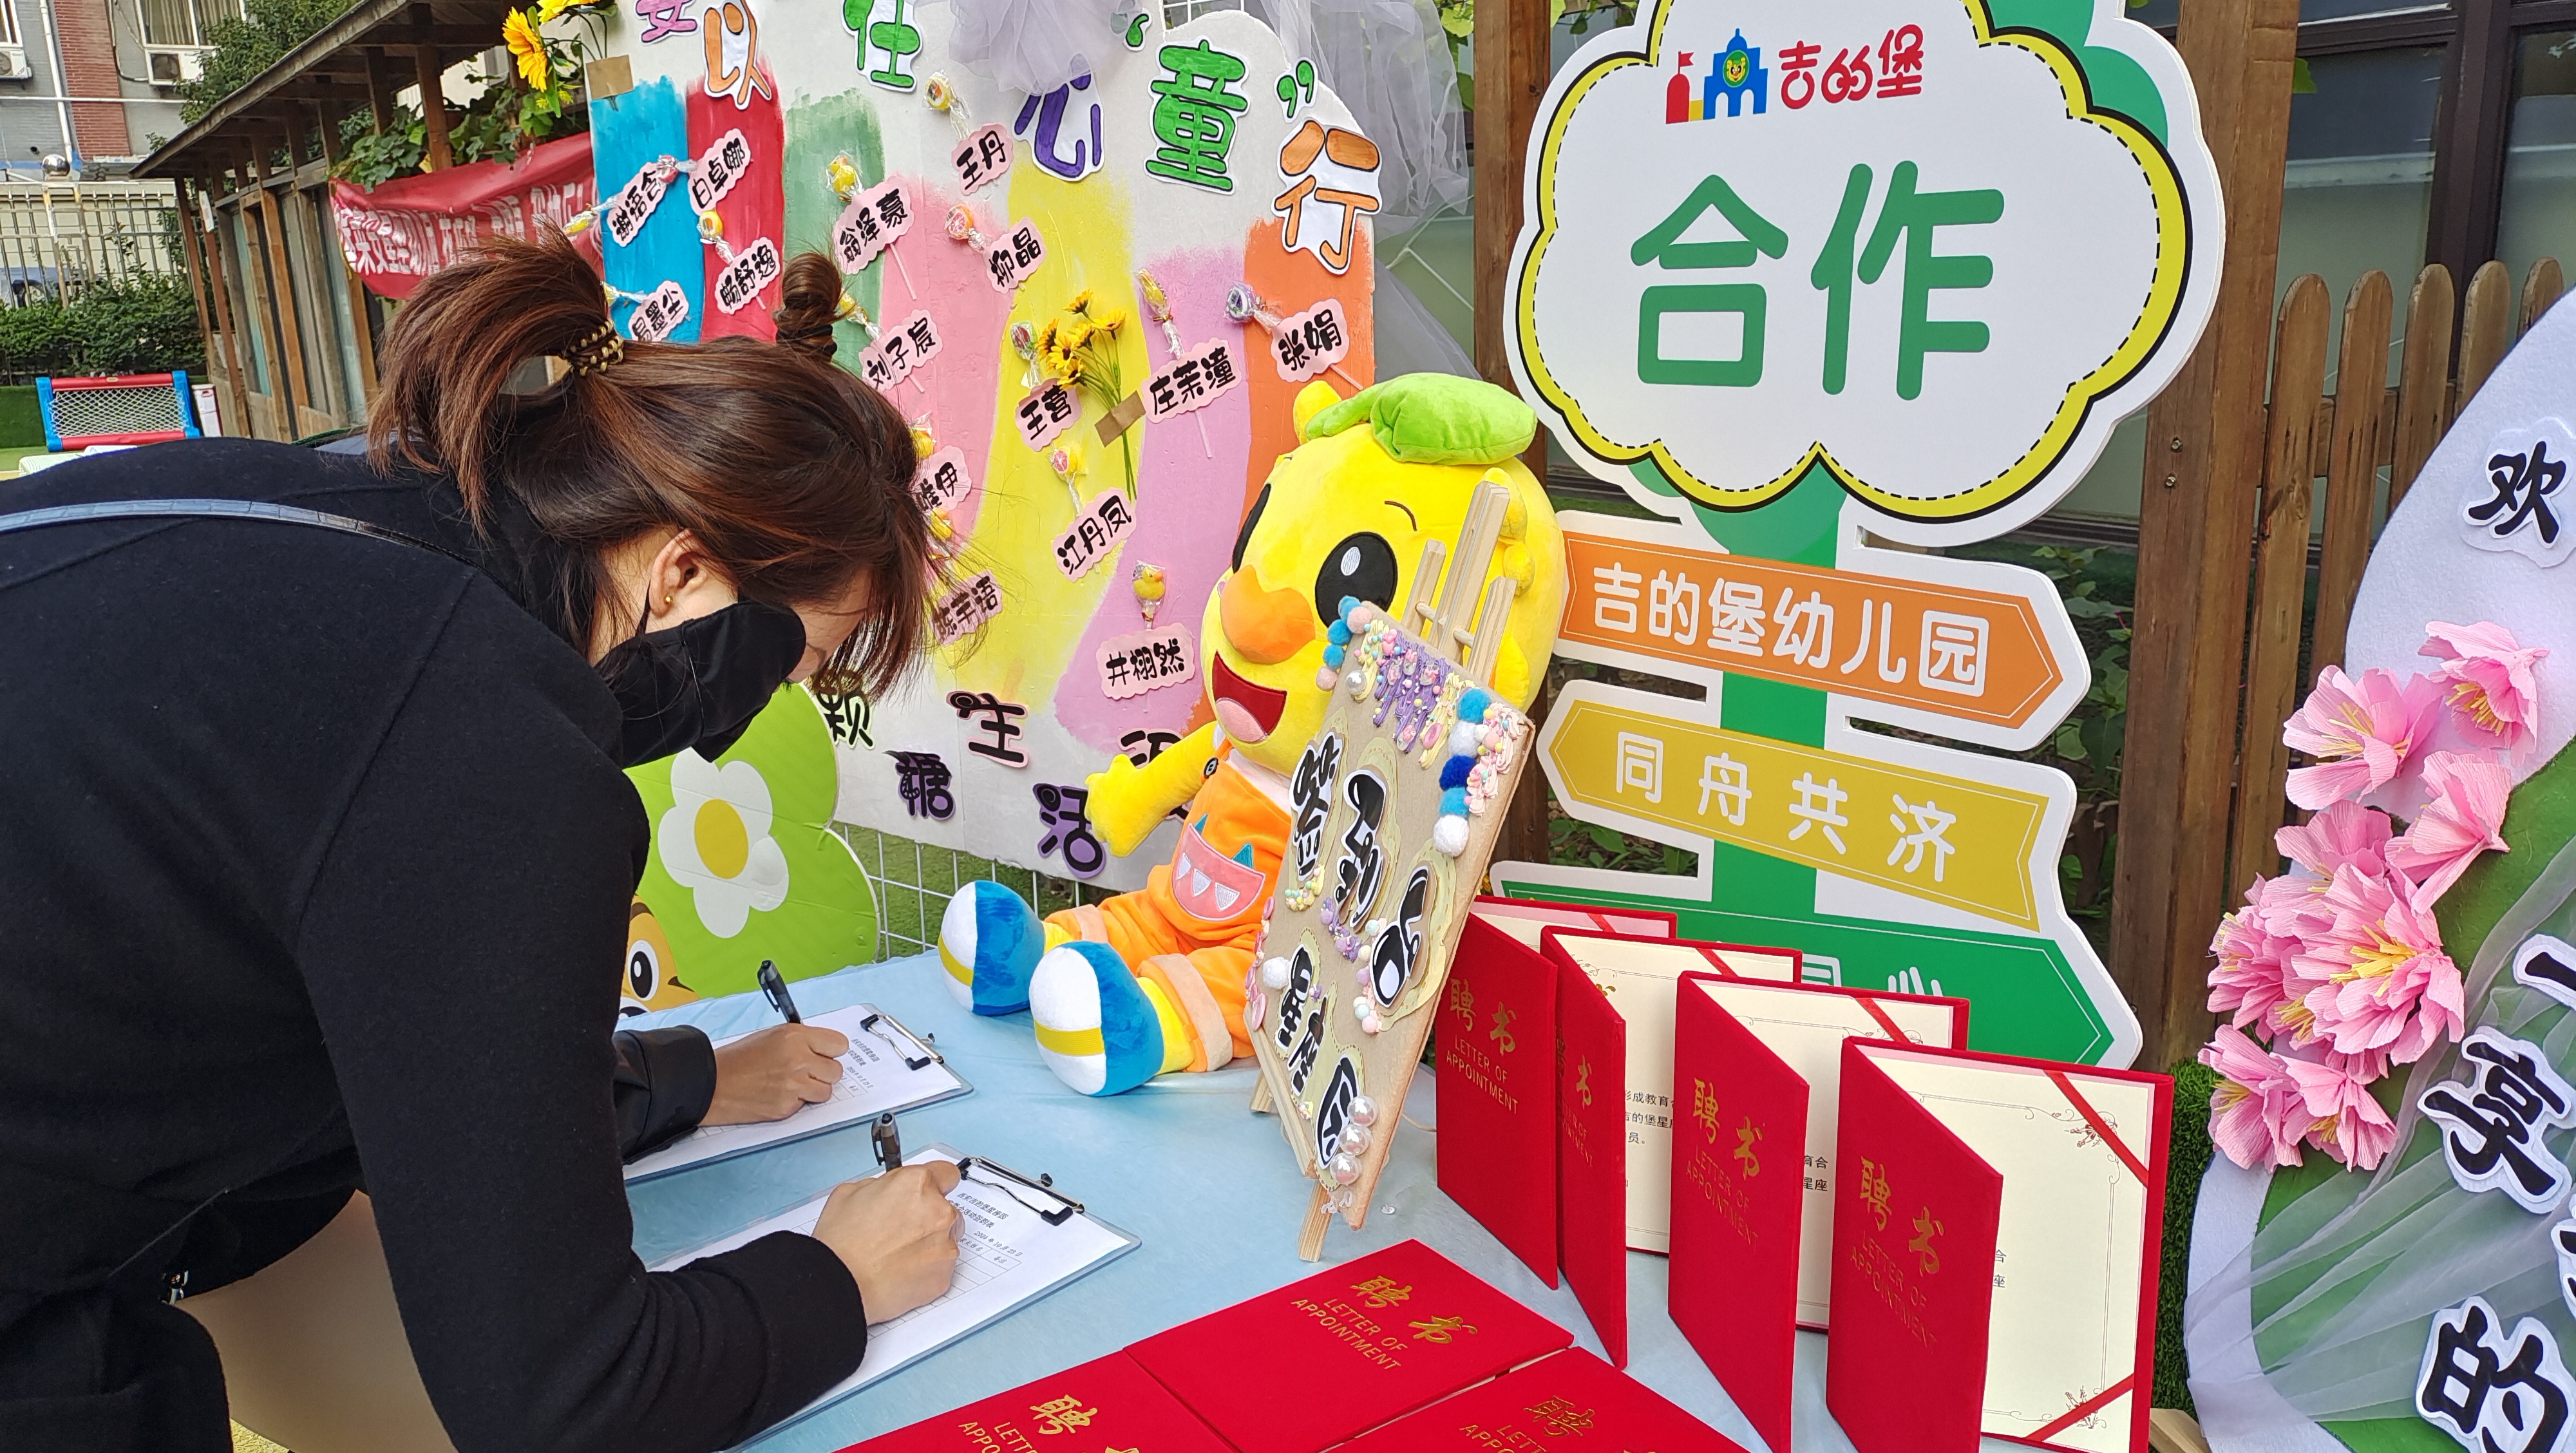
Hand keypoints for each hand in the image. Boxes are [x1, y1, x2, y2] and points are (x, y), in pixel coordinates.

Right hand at [704, 1023, 848, 1124]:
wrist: (714, 1082)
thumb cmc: (739, 1059)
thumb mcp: (773, 1036)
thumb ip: (801, 1041)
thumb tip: (823, 1050)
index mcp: (796, 1037)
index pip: (839, 1044)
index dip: (831, 1051)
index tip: (824, 1055)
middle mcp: (799, 1059)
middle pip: (836, 1071)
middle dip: (823, 1073)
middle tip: (805, 1072)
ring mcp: (794, 1085)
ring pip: (826, 1091)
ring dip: (813, 1090)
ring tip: (791, 1084)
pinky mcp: (787, 1106)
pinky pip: (806, 1105)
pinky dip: (796, 1102)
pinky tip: (778, 1094)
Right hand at [812, 1161, 962, 1322]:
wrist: (839, 1285)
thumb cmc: (840, 1243)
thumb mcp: (850, 1192)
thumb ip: (881, 1185)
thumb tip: (889, 1189)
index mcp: (917, 1184)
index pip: (946, 1173)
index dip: (935, 1184)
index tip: (929, 1193)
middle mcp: (939, 1211)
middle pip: (946, 1209)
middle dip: (929, 1218)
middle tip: (902, 1231)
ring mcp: (945, 1245)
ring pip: (946, 1239)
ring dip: (930, 1244)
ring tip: (897, 1256)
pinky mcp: (944, 1275)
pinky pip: (941, 1267)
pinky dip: (927, 1269)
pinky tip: (901, 1272)